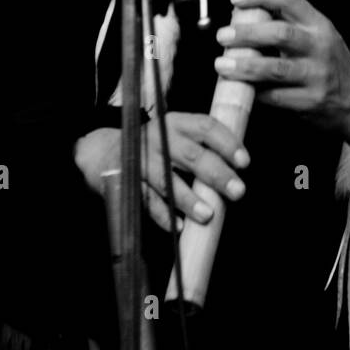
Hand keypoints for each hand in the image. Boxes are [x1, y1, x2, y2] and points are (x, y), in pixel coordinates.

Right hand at [73, 114, 249, 232]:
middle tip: (238, 191)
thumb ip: (203, 146)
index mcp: (176, 123)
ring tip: (208, 215)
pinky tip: (179, 226)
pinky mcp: (127, 181)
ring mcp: (142, 160)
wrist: (105, 151)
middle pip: (191, 155)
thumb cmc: (156, 146)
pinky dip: (163, 215)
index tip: (245, 162)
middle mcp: (159, 139)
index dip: (227, 143)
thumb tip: (238, 169)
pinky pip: (146, 201)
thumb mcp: (177, 135)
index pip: (206, 127)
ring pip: (167, 180)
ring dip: (188, 199)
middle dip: (216, 174)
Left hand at [213, 0, 349, 136]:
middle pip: (280, 34)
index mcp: (320, 25)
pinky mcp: (310, 102)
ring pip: (276, 69)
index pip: (289, 1)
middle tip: (223, 36)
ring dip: (244, 66)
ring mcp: (316, 76)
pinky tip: (241, 88)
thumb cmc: (330, 64)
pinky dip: (255, 92)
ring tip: (221, 65)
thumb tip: (243, 15)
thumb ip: (288, 24)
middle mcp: (320, 48)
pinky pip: (275, 96)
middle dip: (247, 33)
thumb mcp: (318, 36)